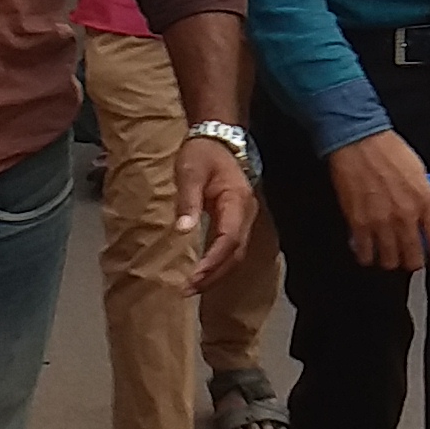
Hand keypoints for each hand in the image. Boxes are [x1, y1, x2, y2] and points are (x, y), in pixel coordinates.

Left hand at [170, 134, 258, 289]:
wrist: (216, 138)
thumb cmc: (202, 154)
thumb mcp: (190, 172)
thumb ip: (187, 201)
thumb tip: (183, 231)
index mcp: (237, 201)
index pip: (229, 239)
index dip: (213, 261)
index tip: (192, 278)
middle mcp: (246, 213)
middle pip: (235, 253)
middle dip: (213, 275)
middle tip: (187, 290)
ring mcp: (244, 218)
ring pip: (236, 254)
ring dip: (216, 273)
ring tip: (192, 287)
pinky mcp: (236, 220)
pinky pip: (231, 248)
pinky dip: (218, 264)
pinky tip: (203, 273)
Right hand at [328, 129, 429, 271]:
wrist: (360, 142)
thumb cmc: (389, 152)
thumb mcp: (420, 174)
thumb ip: (425, 200)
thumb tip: (428, 220)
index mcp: (426, 202)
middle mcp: (406, 216)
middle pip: (414, 260)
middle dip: (414, 262)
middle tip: (411, 257)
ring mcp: (381, 223)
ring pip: (390, 262)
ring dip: (391, 260)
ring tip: (390, 253)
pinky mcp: (358, 224)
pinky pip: (365, 255)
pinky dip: (368, 256)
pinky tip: (369, 248)